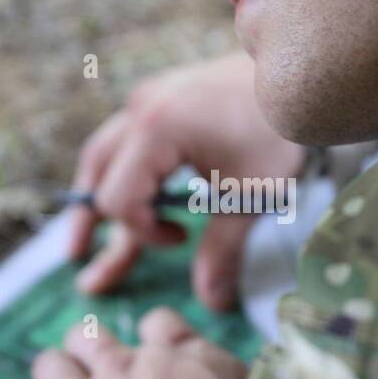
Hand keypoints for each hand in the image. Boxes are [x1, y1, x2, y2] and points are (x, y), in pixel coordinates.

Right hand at [68, 53, 304, 309]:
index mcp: (154, 131)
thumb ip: (222, 249)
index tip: (183, 238)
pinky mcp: (164, 96)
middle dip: (89, 219)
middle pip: (96, 171)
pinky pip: (128, 137)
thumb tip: (211, 304)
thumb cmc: (277, 132)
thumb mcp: (250, 197)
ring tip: (86, 231)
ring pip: (105, 152)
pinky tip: (133, 192)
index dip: (143, 231)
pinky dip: (124, 169)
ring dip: (99, 191)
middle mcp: (141, 109)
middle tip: (77, 257)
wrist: (300, 74)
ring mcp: (149, 98)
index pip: (117, 198)